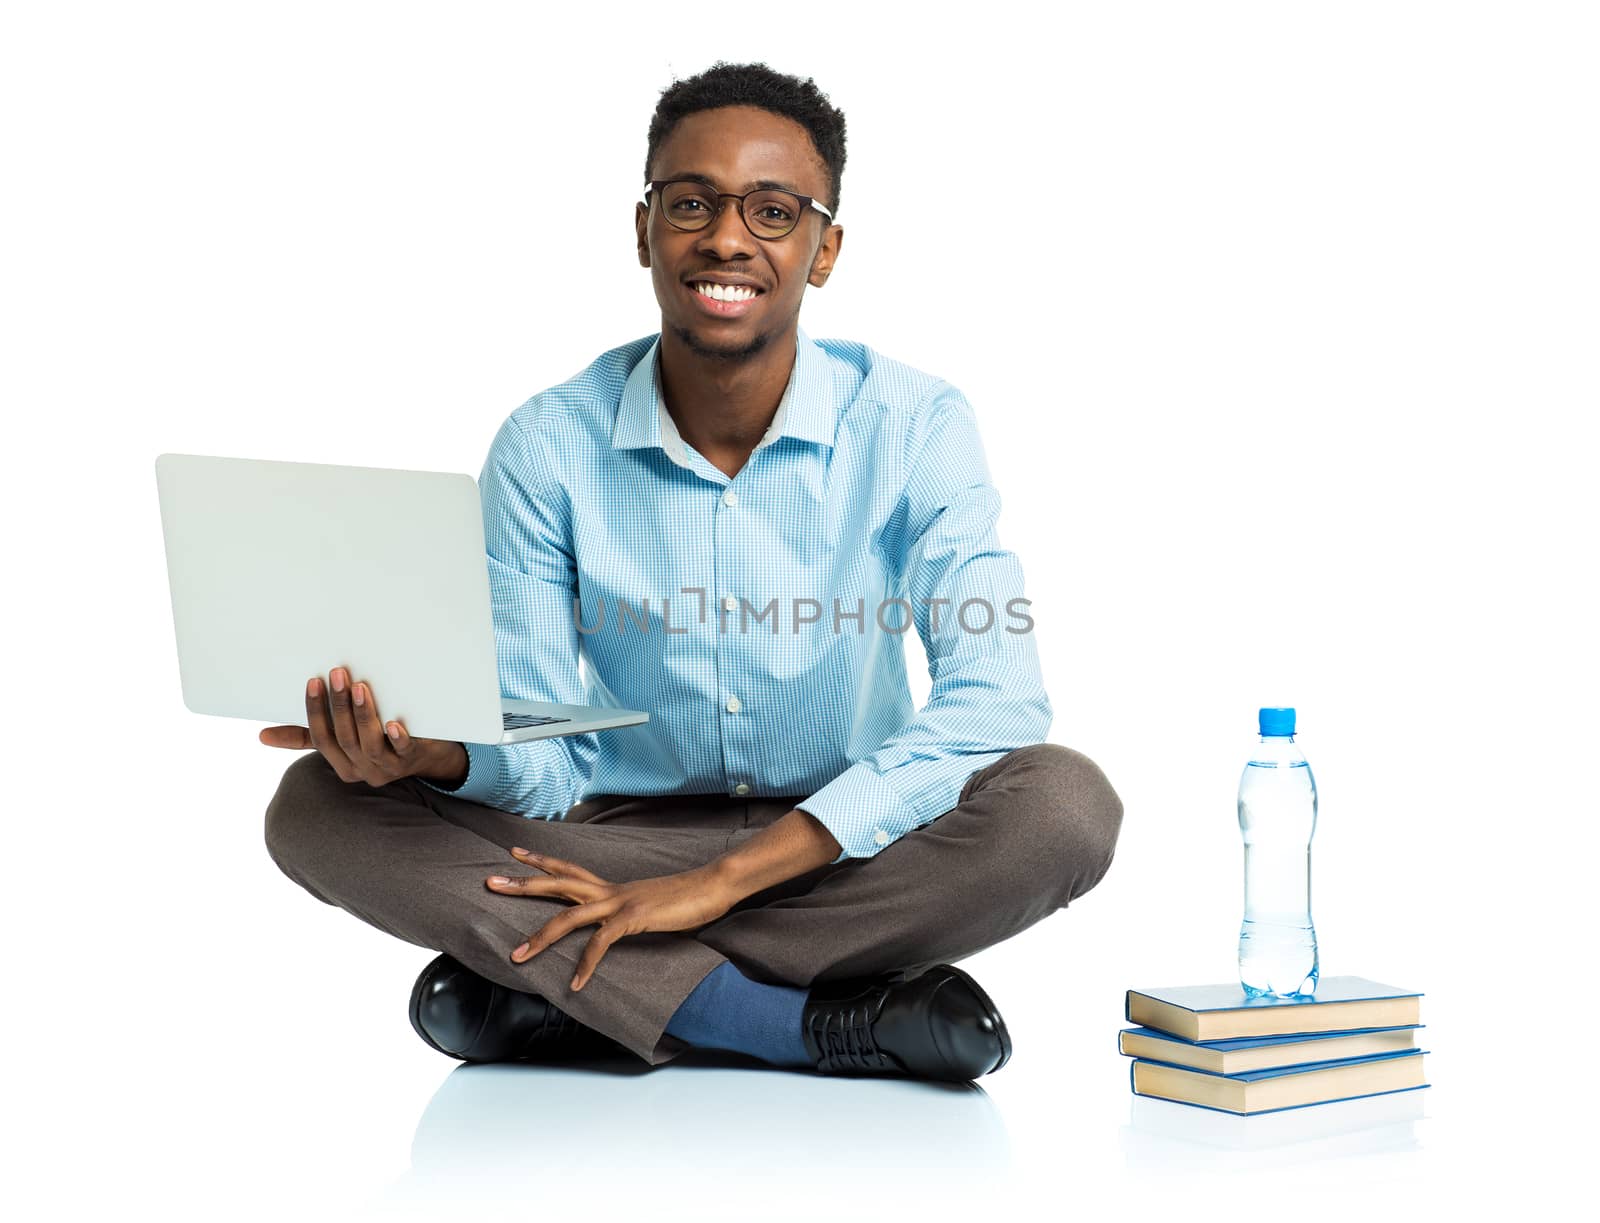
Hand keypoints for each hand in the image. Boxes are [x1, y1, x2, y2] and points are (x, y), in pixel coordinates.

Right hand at [259, 666, 467, 788]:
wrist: (426, 756)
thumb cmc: (376, 742)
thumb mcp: (341, 741)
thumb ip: (307, 737)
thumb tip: (262, 736)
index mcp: (341, 764)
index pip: (321, 739)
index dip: (316, 710)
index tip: (314, 681)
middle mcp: (362, 769)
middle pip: (345, 738)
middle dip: (338, 706)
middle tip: (338, 673)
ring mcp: (387, 766)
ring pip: (370, 744)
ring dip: (363, 714)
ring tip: (360, 687)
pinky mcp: (412, 759)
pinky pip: (403, 751)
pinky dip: (398, 738)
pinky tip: (394, 723)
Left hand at [486, 849, 735, 990]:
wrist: (714, 886)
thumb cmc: (689, 897)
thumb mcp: (651, 905)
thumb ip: (630, 914)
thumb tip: (621, 924)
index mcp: (613, 887)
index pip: (569, 869)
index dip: (541, 861)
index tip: (515, 853)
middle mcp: (610, 890)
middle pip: (558, 882)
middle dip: (522, 883)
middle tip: (490, 882)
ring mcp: (620, 902)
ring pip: (569, 915)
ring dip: (540, 936)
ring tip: (516, 955)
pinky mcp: (633, 918)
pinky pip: (601, 943)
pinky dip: (586, 965)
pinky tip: (575, 984)